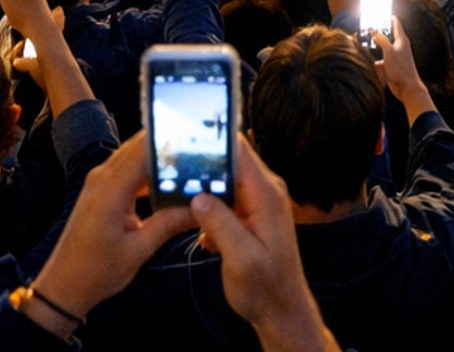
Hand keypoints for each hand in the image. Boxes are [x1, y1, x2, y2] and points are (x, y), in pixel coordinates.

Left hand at [29, 133, 197, 319]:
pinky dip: (147, 170)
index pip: (143, 150)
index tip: (197, 142)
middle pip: (139, 146)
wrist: (63, 286)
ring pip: (133, 155)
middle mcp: (102, 177)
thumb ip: (168, 224)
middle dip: (168, 145)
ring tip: (189, 165)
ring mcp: (99, 181)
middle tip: (200, 153)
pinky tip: (166, 181)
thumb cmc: (96, 272)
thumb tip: (199, 209)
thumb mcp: (137, 252)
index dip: (170, 141)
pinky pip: (127, 168)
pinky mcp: (100, 188)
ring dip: (158, 157)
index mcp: (109, 190)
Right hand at [192, 136, 330, 351]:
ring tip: (179, 198)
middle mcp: (265, 189)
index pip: (238, 150)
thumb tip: (197, 196)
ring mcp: (260, 200)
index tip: (181, 142)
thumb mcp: (241, 259)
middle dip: (201, 165)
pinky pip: (228, 197)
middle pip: (230, 160)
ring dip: (204, 189)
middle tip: (171, 172)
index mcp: (266, 193)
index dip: (211, 142)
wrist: (282, 310)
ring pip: (226, 179)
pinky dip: (211, 207)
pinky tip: (201, 230)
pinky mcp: (253, 212)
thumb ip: (221, 224)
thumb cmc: (264, 287)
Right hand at [370, 16, 430, 111]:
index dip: (388, 16)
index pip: (395, 23)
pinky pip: (382, 60)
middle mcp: (399, 46)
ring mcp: (396, 56)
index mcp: (401, 39)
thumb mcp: (389, 51)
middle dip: (380, 30)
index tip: (380, 11)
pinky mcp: (392, 66)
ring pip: (384, 47)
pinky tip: (369, 60)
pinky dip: (376, 59)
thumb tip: (375, 31)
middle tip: (369, 25)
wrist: (407, 88)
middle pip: (389, 34)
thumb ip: (382, 40)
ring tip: (366, 41)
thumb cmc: (401, 69)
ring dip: (377, 45)